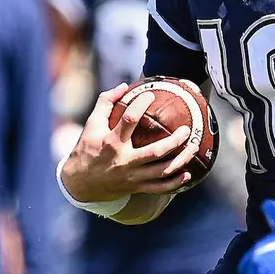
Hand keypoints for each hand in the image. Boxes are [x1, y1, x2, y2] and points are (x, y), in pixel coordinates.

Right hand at [60, 82, 202, 203]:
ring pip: (161, 171)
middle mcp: (123, 160)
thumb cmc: (87, 148)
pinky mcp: (135, 188)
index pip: (129, 120)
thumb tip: (124, 86)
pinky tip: (188, 174)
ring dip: (181, 160)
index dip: (140, 105)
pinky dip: (175, 182)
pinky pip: (159, 188)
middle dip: (174, 141)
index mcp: (111, 142)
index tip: (151, 95)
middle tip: (187, 130)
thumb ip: (106, 103)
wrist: (80, 183)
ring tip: (194, 147)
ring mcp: (131, 176)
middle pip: (154, 152)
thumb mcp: (92, 124)